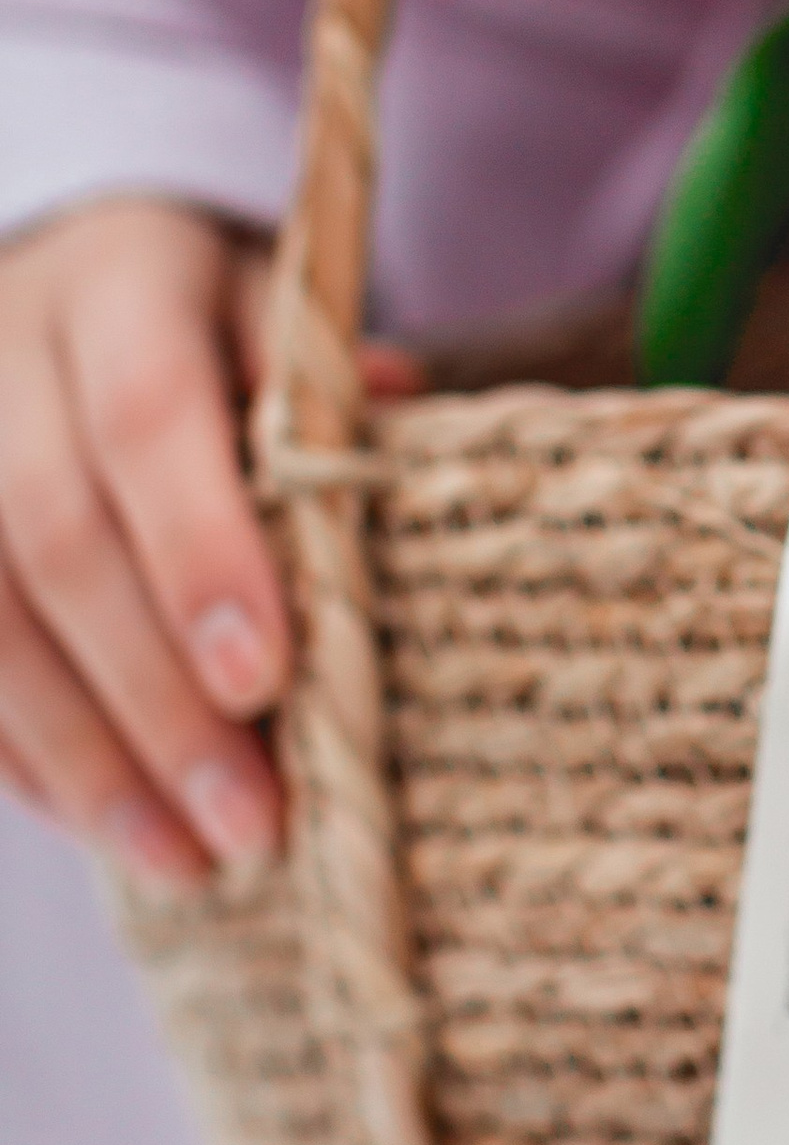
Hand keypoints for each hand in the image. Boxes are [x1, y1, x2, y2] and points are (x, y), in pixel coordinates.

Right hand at [0, 202, 285, 885]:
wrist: (73, 284)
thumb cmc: (210, 313)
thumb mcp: (282, 303)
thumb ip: (329, 378)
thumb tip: (394, 411)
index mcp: (121, 289)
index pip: (148, 417)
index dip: (200, 549)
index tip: (263, 678)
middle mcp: (9, 364)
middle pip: (57, 541)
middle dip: (155, 697)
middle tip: (250, 817)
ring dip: (90, 760)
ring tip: (189, 860)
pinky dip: (29, 757)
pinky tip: (111, 827)